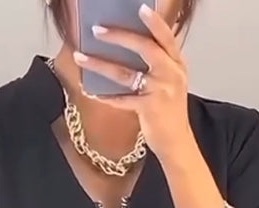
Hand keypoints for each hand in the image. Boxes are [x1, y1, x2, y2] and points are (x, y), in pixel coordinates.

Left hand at [73, 4, 191, 158]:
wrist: (177, 142)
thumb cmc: (170, 111)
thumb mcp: (171, 82)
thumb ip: (158, 63)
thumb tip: (130, 45)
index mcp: (177, 63)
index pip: (166, 37)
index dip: (154, 22)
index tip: (141, 8)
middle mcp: (171, 73)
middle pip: (145, 47)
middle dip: (119, 36)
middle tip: (97, 29)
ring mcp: (160, 90)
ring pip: (125, 73)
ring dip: (100, 64)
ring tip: (81, 57)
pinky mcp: (148, 108)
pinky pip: (122, 99)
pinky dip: (105, 96)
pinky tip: (91, 91)